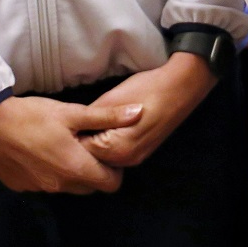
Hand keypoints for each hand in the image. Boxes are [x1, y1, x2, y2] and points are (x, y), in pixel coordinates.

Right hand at [0, 95, 141, 193]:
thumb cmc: (33, 115)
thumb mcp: (73, 113)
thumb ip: (108, 117)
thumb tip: (139, 112)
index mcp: (74, 168)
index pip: (110, 184)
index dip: (116, 170)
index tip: (110, 151)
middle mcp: (58, 185)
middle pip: (90, 187)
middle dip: (96, 171)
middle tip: (91, 146)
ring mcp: (38, 188)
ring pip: (68, 187)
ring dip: (73, 172)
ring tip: (68, 146)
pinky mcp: (21, 186)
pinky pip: (47, 185)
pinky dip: (52, 173)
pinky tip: (46, 151)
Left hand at [82, 52, 216, 168]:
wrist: (182, 85)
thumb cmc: (146, 89)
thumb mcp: (110, 100)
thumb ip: (88, 118)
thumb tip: (71, 127)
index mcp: (115, 149)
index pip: (79, 151)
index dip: (71, 136)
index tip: (65, 125)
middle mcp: (125, 161)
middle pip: (90, 159)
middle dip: (82, 143)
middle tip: (76, 124)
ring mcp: (135, 159)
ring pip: (103, 158)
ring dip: (95, 144)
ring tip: (92, 124)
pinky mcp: (141, 152)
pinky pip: (116, 155)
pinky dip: (107, 144)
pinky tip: (108, 126)